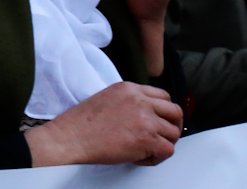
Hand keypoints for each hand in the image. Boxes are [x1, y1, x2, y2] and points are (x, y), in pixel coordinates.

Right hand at [24, 82, 180, 166]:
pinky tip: (141, 157)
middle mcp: (140, 101)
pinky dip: (157, 158)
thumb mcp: (106, 98)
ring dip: (163, 144)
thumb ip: (129, 101)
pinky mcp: (147, 139)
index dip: (165, 111)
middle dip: (173, 126)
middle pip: (175, 112)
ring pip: (173, 134)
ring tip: (145, 149)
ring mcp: (146, 119)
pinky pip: (167, 150)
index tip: (161, 120)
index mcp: (129, 88)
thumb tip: (145, 114)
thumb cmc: (81, 123)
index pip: (163, 95)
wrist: (71, 138)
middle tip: (164, 136)